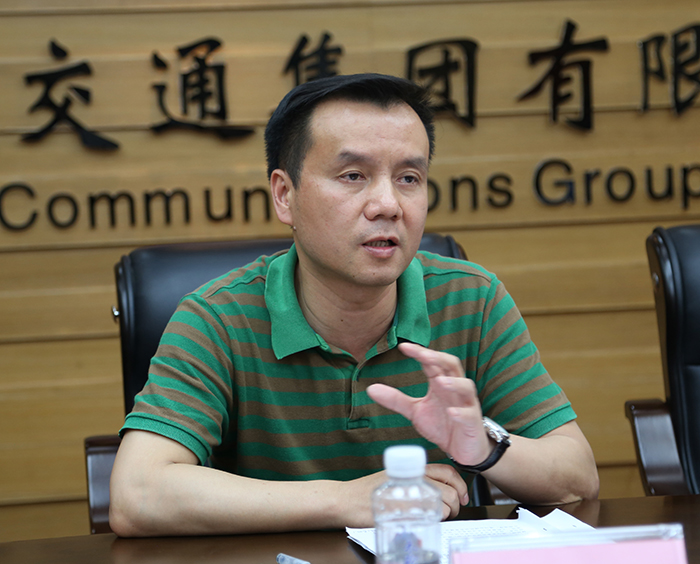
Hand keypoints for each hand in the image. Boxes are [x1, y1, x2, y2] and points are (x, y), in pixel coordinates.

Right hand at [339, 465, 467, 526]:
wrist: (344, 499)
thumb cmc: (365, 492)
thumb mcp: (392, 478)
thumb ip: (412, 480)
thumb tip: (436, 490)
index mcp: (411, 468)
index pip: (447, 471)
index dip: (460, 484)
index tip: (463, 495)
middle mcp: (412, 477)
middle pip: (450, 489)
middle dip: (457, 503)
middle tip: (452, 511)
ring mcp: (409, 493)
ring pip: (444, 502)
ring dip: (446, 513)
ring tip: (436, 517)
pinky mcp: (404, 508)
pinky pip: (429, 514)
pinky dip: (433, 519)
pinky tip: (423, 520)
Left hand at [367, 342, 491, 466]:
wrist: (463, 450)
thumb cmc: (443, 425)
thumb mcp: (416, 411)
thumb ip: (396, 399)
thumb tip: (370, 389)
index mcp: (440, 383)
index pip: (432, 362)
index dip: (420, 353)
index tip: (403, 347)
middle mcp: (455, 390)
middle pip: (452, 366)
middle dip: (438, 358)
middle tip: (423, 355)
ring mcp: (466, 405)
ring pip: (466, 387)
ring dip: (454, 383)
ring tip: (440, 381)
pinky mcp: (473, 423)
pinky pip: (469, 415)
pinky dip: (461, 413)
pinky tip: (452, 412)